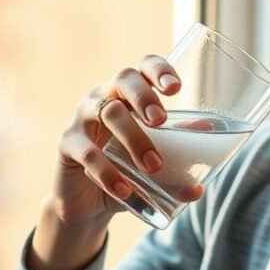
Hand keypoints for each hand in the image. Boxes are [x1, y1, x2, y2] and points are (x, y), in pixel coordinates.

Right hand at [47, 54, 204, 228]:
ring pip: (107, 112)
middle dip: (144, 97)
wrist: (88, 201)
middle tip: (161, 121)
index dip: (159, 70)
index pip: (143, 67)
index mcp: (129, 94)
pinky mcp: (67, 144)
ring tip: (153, 166)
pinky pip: (88, 153)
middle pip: (123, 79)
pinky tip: (124, 190)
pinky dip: (108, 172)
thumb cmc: (126, 170)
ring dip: (134, 139)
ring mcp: (82, 117)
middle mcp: (104, 96)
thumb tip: (202, 175)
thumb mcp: (155, 163)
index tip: (176, 88)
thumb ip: (177, 160)